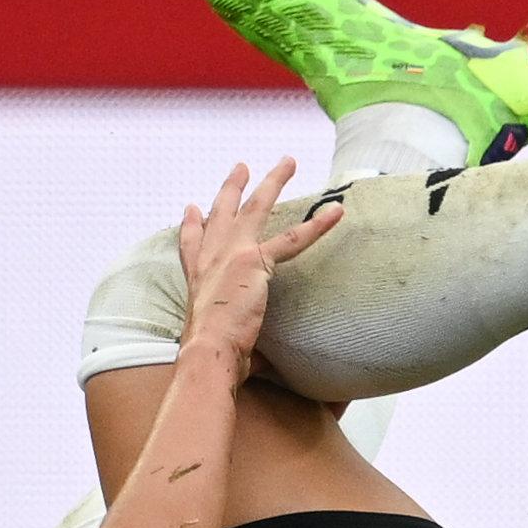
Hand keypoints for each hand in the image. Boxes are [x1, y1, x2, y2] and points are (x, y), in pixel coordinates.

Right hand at [175, 157, 341, 376]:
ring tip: (288, 162)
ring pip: (256, 208)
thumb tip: (254, 366)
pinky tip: (337, 211)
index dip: (191, 224)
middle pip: (222, 213)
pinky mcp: (255, 261)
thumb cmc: (210, 355)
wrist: (207, 351)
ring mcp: (232, 254)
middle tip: (241, 167)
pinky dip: (318, 225)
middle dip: (232, 187)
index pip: (191, 244)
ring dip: (273, 181)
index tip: (192, 208)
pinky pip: (294, 239)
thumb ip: (235, 342)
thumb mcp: (215, 339)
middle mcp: (210, 259)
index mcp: (198, 277)